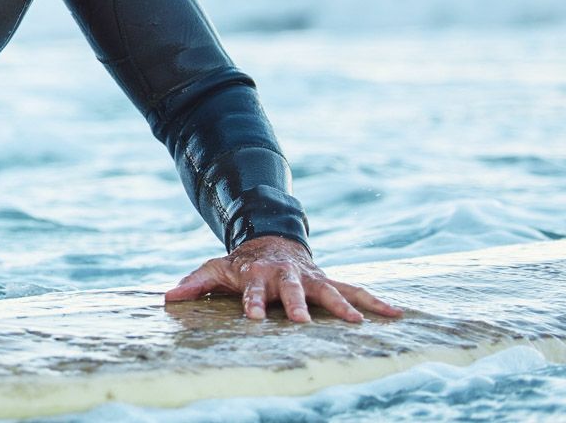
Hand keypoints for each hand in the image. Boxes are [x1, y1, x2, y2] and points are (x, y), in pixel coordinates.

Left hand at [165, 236, 401, 323]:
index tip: (251, 320)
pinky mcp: (329, 281)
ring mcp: (311, 278)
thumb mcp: (216, 268)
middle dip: (297, 306)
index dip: (251, 305)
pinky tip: (396, 314)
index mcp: (258, 276)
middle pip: (292, 292)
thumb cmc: (242, 264)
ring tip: (359, 323)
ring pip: (330, 290)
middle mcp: (287, 276)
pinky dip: (375, 301)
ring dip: (344, 306)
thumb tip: (168, 297)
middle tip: (302, 322)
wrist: (272, 242)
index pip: (252, 293)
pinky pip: (356, 290)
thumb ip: (195, 282)